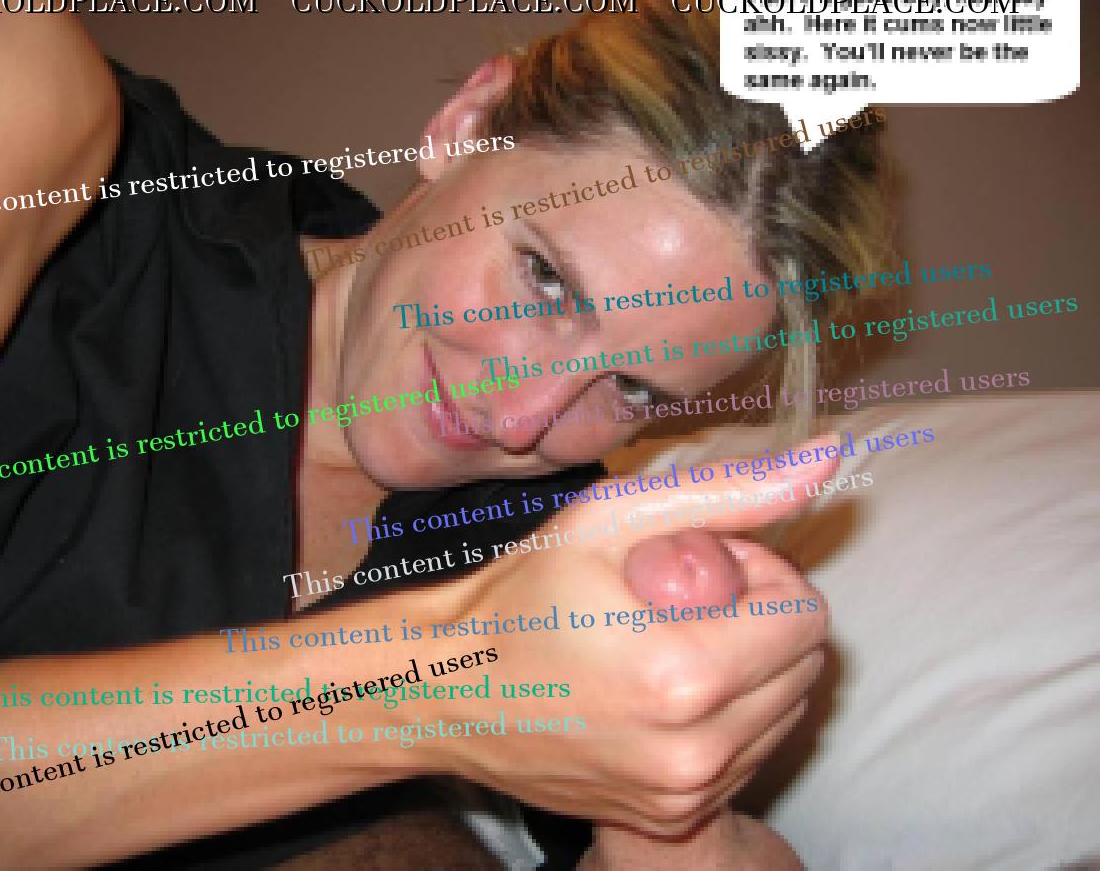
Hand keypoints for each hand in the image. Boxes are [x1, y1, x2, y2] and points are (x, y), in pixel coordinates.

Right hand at [427, 439, 834, 835]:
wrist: (445, 688)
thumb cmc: (519, 594)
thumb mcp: (611, 519)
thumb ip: (729, 492)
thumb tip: (831, 458)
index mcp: (685, 677)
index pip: (805, 618)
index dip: (761, 576)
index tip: (702, 566)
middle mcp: (695, 752)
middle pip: (803, 670)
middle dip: (760, 621)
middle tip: (684, 600)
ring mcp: (683, 794)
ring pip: (782, 716)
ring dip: (749, 671)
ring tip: (670, 641)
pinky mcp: (670, 816)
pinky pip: (746, 758)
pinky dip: (726, 718)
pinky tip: (663, 690)